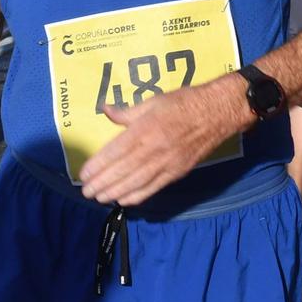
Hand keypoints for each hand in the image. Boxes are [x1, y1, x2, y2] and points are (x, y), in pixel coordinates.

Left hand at [78, 79, 244, 205]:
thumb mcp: (154, 101)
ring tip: (99, 197)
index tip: (84, 173)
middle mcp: (154, 149)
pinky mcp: (178, 172)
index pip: (116, 151)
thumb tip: (105, 110)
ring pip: (136, 182)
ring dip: (115, 192)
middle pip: (122, 170)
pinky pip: (154, 187)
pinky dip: (137, 196)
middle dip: (102, 183)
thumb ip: (127, 112)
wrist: (218, 112)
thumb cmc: (184, 102)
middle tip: (86, 191)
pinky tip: (124, 200)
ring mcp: (167, 163)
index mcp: (146, 129)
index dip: (98, 165)